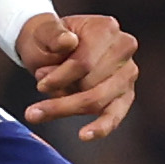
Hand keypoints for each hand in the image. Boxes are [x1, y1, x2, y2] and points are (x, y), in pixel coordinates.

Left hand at [18, 11, 138, 139]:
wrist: (50, 47)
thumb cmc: (47, 40)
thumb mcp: (43, 32)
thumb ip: (52, 34)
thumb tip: (67, 42)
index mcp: (106, 28)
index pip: (85, 62)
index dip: (60, 76)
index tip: (39, 82)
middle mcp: (124, 49)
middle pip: (92, 84)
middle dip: (61, 93)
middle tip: (39, 91)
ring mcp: (127, 73)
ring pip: (98, 101)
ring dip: (66, 107)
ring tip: (37, 112)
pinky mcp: (125, 94)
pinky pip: (115, 115)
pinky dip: (101, 127)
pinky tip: (84, 135)